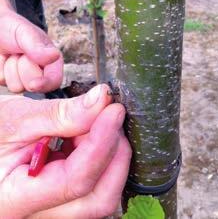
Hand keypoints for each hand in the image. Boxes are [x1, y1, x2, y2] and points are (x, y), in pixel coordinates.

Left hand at [0, 5, 62, 92]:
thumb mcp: (25, 33)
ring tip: (11, 54)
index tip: (34, 84)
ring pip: (17, 87)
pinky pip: (3, 83)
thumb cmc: (12, 27)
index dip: (46, 84)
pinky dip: (1, 70)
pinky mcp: (7, 79)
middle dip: (24, 69)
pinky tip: (3, 59)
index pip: (54, 80)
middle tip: (20, 53)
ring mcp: (21, 77)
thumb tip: (55, 56)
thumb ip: (38, 47)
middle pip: (34, 86)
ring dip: (10, 69)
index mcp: (50, 60)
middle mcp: (38, 71)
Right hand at [0, 84, 131, 217]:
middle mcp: (35, 215)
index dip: (101, 143)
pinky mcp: (58, 198)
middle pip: (96, 200)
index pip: (74, 182)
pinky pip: (91, 185)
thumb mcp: (18, 118)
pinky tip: (87, 133)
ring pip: (98, 195)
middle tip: (110, 117)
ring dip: (107, 154)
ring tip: (94, 121)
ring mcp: (50, 210)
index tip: (113, 110)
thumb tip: (102, 100)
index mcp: (15, 200)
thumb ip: (62, 113)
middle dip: (113, 155)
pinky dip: (98, 155)